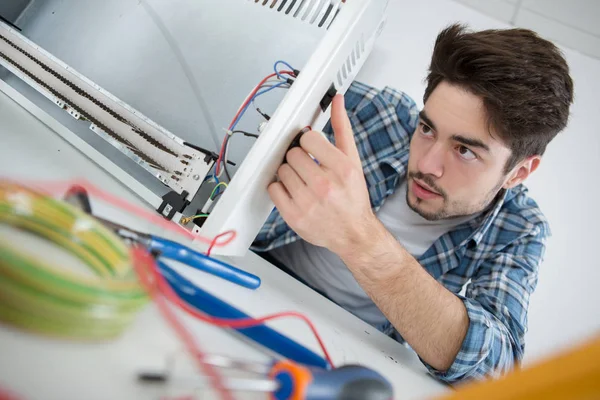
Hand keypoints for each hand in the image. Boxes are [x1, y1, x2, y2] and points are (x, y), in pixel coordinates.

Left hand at [268, 95, 376, 255]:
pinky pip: (273, 189)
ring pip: (282, 170)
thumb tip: (337, 101)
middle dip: (299, 158)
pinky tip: (294, 191)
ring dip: (289, 173)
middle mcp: (326, 186)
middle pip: (293, 154)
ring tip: (303, 180)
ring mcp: (308, 203)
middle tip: (308, 167)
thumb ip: (342, 128)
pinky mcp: (295, 216)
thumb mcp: (353, 161)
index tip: (312, 149)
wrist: (354, 233)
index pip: (308, 138)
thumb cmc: (353, 197)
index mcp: (342, 169)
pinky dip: (280, 188)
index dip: (308, 142)